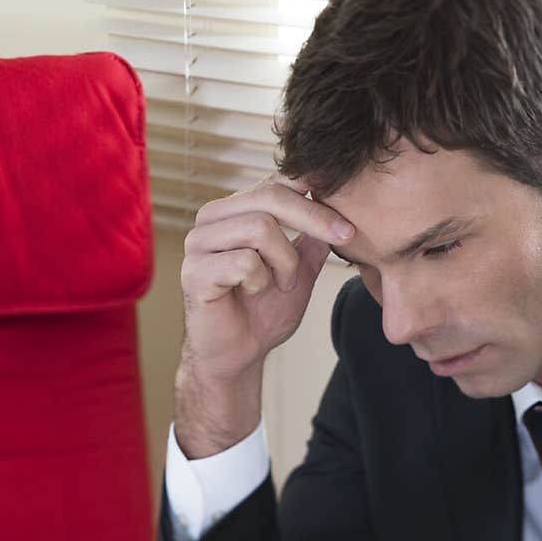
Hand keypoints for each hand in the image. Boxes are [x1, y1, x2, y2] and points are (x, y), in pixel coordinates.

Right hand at [176, 176, 354, 455]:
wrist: (237, 356)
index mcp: (234, 211)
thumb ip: (312, 241)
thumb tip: (338, 207)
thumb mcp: (299, 271)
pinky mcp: (194, 272)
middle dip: (314, 218)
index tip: (347, 217)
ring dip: (286, 261)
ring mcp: (198, 243)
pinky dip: (261, 281)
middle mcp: (212, 219)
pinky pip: (244, 262)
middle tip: (344, 236)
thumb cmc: (262, 313)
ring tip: (282, 284)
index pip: (276, 183)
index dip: (315, 195)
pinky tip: (255, 293)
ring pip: (260, 228)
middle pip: (270, 196)